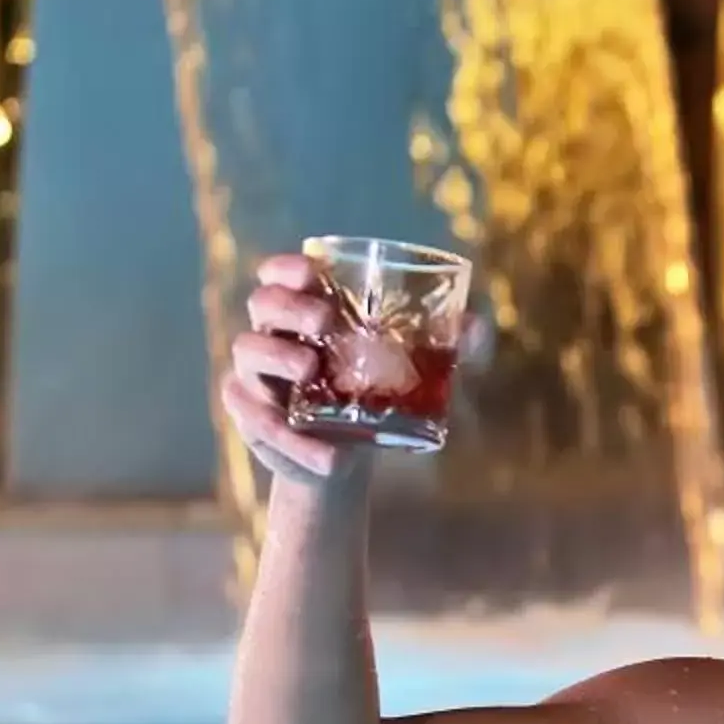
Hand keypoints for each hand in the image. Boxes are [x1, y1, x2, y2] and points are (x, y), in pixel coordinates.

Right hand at [221, 254, 490, 484]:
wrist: (345, 456)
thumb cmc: (377, 396)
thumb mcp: (418, 371)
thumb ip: (453, 346)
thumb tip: (475, 327)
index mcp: (307, 312)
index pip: (281, 274)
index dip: (290, 267)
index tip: (314, 272)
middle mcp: (275, 334)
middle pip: (263, 302)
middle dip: (290, 305)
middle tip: (325, 320)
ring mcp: (257, 373)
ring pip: (248, 350)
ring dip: (279, 357)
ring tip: (312, 372)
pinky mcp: (252, 415)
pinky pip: (254, 416)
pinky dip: (290, 437)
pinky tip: (328, 456)